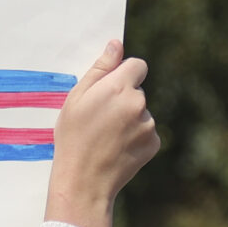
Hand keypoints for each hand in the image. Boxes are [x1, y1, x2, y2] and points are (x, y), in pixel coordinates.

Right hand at [45, 40, 158, 226]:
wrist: (84, 181)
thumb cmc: (73, 138)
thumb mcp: (76, 99)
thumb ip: (100, 69)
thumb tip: (116, 45)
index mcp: (119, 87)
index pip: (137, 65)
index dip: (125, 74)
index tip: (112, 88)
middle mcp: (138, 103)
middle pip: (137, 91)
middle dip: (123, 99)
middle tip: (100, 120)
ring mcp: (148, 124)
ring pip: (141, 113)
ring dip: (129, 120)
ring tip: (106, 137)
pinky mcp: (153, 143)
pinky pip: (146, 132)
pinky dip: (135, 138)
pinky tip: (117, 148)